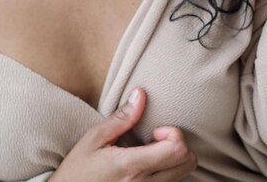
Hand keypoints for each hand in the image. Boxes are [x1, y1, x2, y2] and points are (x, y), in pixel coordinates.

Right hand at [51, 87, 196, 180]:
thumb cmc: (79, 169)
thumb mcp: (94, 139)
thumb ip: (121, 118)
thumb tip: (140, 94)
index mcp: (132, 166)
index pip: (178, 150)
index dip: (174, 133)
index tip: (156, 129)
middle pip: (187, 162)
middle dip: (178, 143)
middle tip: (157, 138)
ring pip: (183, 175)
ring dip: (174, 159)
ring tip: (151, 152)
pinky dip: (169, 172)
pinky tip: (149, 165)